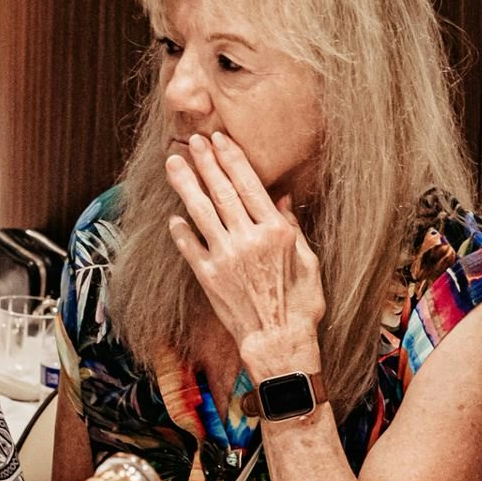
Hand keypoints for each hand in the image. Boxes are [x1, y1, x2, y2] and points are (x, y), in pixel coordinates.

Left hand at [165, 132, 324, 372]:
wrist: (279, 341)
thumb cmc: (301, 303)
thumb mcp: (308, 261)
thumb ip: (292, 227)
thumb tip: (282, 197)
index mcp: (276, 231)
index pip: (249, 185)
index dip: (231, 159)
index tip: (219, 140)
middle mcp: (248, 240)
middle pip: (222, 192)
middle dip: (205, 163)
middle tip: (193, 141)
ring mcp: (225, 258)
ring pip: (201, 212)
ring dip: (185, 185)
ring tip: (173, 163)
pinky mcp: (208, 277)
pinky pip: (189, 247)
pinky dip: (180, 230)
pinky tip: (173, 216)